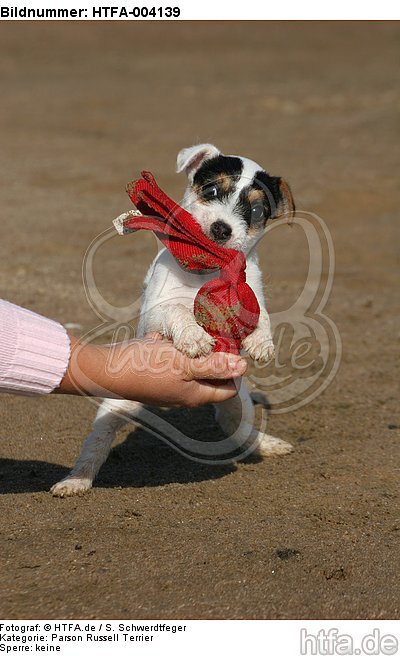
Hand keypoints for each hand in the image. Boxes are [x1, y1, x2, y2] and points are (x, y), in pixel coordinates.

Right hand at [55, 332, 246, 406]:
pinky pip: (168, 358)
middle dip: (209, 354)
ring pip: (188, 364)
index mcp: (196, 395)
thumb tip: (244, 367)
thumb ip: (214, 365)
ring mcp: (167, 385)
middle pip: (209, 374)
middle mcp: (183, 394)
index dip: (234, 369)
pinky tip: (157, 340)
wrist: (105, 369)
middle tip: (207, 334)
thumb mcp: (185, 363)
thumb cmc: (146, 367)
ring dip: (186, 349)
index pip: (228, 388)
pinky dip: (167, 347)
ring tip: (177, 338)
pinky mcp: (153, 374)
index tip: (229, 347)